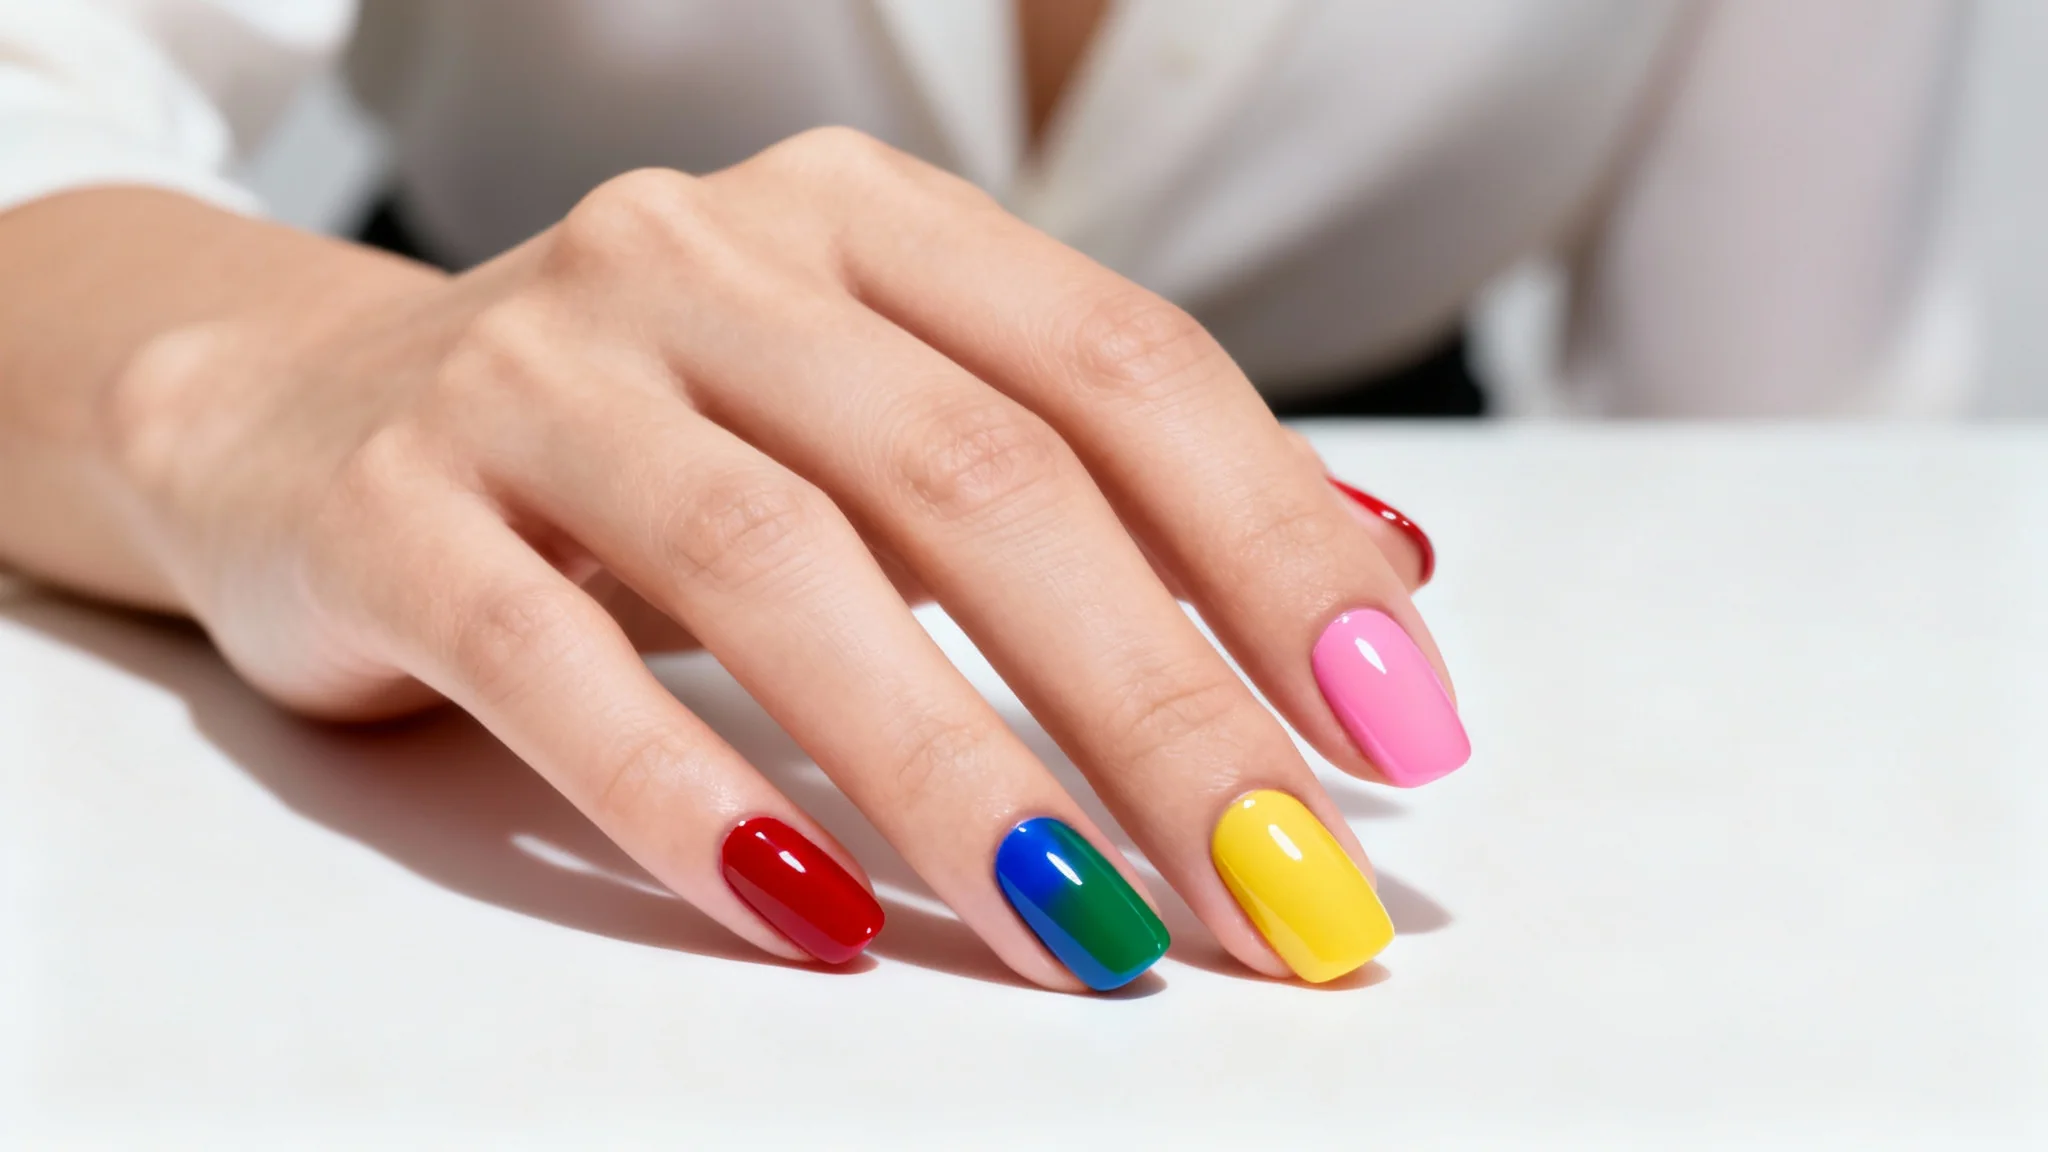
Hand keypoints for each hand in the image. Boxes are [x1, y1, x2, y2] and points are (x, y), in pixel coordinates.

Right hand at [99, 128, 1466, 989]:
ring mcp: (535, 368)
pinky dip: (691, 797)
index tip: (1396, 737)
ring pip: (781, 571)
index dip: (1276, 549)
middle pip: (980, 480)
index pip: (1119, 368)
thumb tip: (1387, 575)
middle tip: (1285, 892)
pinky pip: (555, 663)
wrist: (304, 409)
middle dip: (1160, 708)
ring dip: (960, 775)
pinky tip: (816, 915)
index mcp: (865, 219)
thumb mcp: (882, 407)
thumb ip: (1111, 477)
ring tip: (1094, 938)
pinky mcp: (390, 507)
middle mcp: (708, 256)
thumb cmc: (655, 434)